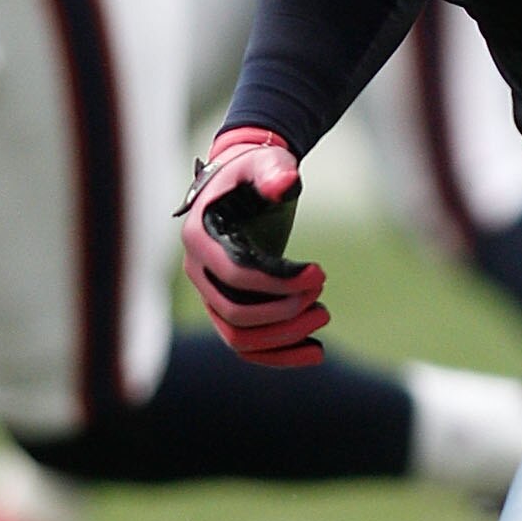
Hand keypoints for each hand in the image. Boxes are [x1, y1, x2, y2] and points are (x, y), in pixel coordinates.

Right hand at [179, 130, 328, 365]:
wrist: (243, 186)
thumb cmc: (254, 173)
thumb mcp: (266, 165)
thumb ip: (274, 172)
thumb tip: (285, 184)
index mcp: (200, 237)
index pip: (236, 274)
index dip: (280, 281)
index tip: (320, 273)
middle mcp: (197, 271)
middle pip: (235, 314)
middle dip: (285, 310)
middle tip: (322, 295)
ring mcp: (209, 294)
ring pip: (239, 338)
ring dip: (284, 337)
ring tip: (324, 316)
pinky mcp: (227, 309)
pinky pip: (246, 346)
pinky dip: (279, 355)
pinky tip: (316, 351)